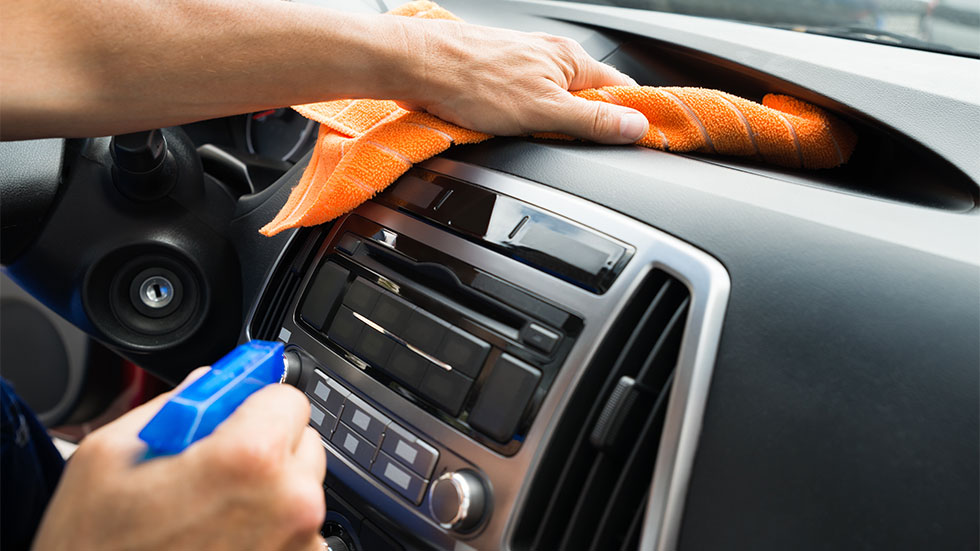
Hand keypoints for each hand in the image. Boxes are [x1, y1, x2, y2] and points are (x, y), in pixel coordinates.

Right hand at [32, 368, 326, 550]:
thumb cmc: (93, 550)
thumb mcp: (110, 456)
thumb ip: (177, 405)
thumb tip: (213, 384)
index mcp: (251, 459)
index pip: (287, 397)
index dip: (250, 404)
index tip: (230, 416)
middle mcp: (291, 504)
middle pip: (300, 444)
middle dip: (261, 448)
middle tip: (207, 474)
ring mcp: (300, 546)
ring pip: (299, 491)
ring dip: (265, 494)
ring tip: (205, 518)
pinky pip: (296, 533)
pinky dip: (267, 533)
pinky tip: (218, 544)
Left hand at [393, 18, 648, 143]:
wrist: (418, 66)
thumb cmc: (473, 80)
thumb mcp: (544, 112)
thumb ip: (593, 121)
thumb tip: (636, 126)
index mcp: (571, 59)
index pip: (621, 89)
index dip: (630, 116)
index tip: (634, 140)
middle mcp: (549, 57)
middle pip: (587, 98)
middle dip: (581, 127)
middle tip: (566, 146)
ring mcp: (522, 65)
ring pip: (552, 103)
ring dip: (547, 125)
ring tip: (528, 135)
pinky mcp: (497, 76)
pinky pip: (523, 104)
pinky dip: (520, 120)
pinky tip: (505, 128)